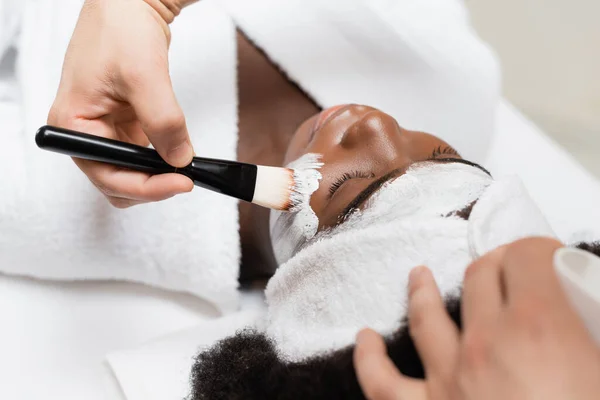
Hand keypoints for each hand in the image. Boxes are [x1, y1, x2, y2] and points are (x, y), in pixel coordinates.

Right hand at [48, 0, 196, 207]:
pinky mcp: (122, 124)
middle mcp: (85, 132)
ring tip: (184, 164)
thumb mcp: (145, 78)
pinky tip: (177, 151)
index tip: (182, 183)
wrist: (129, 5)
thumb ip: (164, 123)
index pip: (107, 175)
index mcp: (73, 125)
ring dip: (157, 175)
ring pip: (131, 173)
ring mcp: (104, 130)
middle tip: (186, 178)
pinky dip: (160, 159)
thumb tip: (179, 160)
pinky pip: (141, 155)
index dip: (146, 187)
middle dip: (152, 185)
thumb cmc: (121, 29)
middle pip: (117, 182)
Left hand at [354, 238, 599, 399]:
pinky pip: (383, 382)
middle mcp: (487, 343)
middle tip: (501, 270)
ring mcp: (448, 379)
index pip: (527, 259)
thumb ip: (595, 340)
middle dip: (494, 266)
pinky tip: (364, 338)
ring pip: (427, 317)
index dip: (537, 250)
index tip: (544, 258)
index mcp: (541, 328)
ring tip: (417, 275)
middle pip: (481, 279)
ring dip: (422, 291)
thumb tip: (584, 333)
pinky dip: (369, 358)